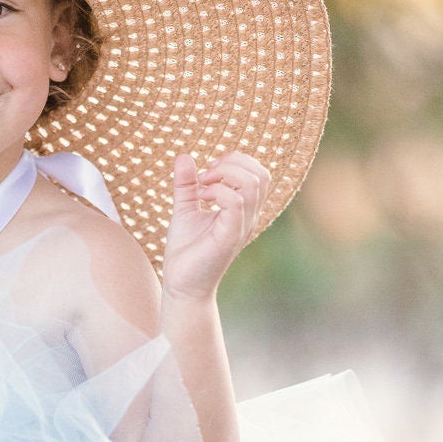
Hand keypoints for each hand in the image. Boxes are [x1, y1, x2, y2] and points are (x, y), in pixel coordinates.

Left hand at [161, 150, 271, 301]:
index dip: (235, 161)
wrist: (181, 285)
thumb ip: (186, 184)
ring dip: (224, 175)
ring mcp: (242, 226)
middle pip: (261, 174)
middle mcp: (248, 216)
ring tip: (202, 187)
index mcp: (243, 209)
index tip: (207, 172)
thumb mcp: (185, 208)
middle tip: (205, 176)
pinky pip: (237, 202)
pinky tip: (201, 199)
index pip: (258, 173)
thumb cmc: (186, 250)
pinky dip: (217, 191)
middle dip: (232, 163)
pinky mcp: (230, 235)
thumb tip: (183, 156)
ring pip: (253, 184)